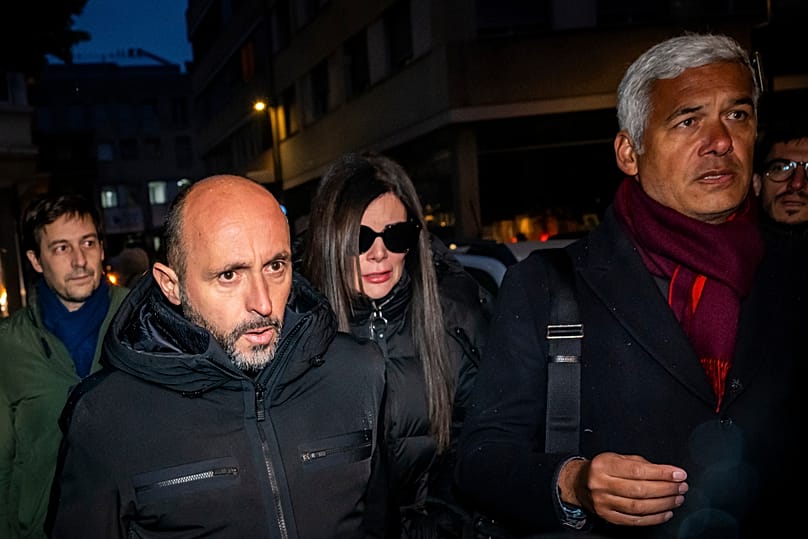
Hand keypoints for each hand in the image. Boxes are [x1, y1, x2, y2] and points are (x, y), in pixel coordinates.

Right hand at [560, 452, 687, 526]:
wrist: (580, 483)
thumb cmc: (602, 469)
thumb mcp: (617, 458)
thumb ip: (641, 464)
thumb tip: (668, 473)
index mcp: (604, 465)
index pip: (637, 470)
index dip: (661, 473)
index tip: (678, 474)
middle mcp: (601, 484)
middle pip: (640, 489)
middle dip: (666, 489)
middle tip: (681, 487)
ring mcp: (604, 502)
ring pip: (639, 506)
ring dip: (663, 504)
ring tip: (677, 498)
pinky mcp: (608, 516)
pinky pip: (634, 520)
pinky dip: (653, 518)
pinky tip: (666, 512)